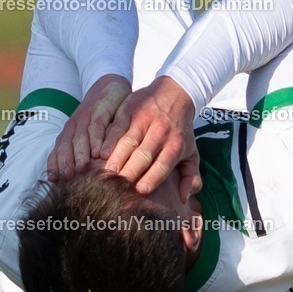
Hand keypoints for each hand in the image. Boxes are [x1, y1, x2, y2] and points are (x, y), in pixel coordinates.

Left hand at [48, 74, 131, 180]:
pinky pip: (97, 125)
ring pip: (80, 136)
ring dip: (80, 153)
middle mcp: (75, 125)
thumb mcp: (88, 132)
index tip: (54, 181)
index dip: (55, 164)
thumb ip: (82, 150)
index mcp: (69, 132)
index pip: (58, 150)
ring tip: (82, 168)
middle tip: (67, 178)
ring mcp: (87, 116)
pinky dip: (97, 139)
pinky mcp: (101, 108)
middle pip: (66, 145)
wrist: (108, 85)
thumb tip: (76, 176)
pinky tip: (100, 152)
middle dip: (65, 162)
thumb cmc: (98, 115)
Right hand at [102, 76, 200, 199]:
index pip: (163, 164)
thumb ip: (190, 177)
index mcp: (175, 145)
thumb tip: (183, 198)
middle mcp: (160, 132)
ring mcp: (144, 120)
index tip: (141, 191)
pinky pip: (117, 127)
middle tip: (118, 186)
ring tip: (107, 172)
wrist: (175, 93)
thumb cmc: (180, 130)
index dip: (152, 177)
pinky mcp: (130, 110)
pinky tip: (100, 153)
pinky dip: (109, 140)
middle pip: (144, 155)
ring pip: (128, 141)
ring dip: (117, 157)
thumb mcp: (191, 152)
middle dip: (131, 171)